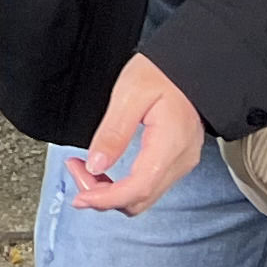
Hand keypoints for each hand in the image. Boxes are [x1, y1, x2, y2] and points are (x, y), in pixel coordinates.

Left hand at [67, 54, 206, 215]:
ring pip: (143, 197)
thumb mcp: (129, 94)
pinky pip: (148, 186)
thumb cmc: (163, 73)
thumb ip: (113, 132)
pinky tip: (104, 171)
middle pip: (138, 200)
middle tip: (76, 171)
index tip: (79, 197)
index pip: (137, 189)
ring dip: (111, 192)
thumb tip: (96, 165)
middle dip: (102, 196)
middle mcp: (179, 161)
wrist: (191, 66)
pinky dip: (122, 186)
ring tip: (84, 169)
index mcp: (169, 145)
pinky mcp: (176, 160)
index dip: (105, 199)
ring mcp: (180, 163)